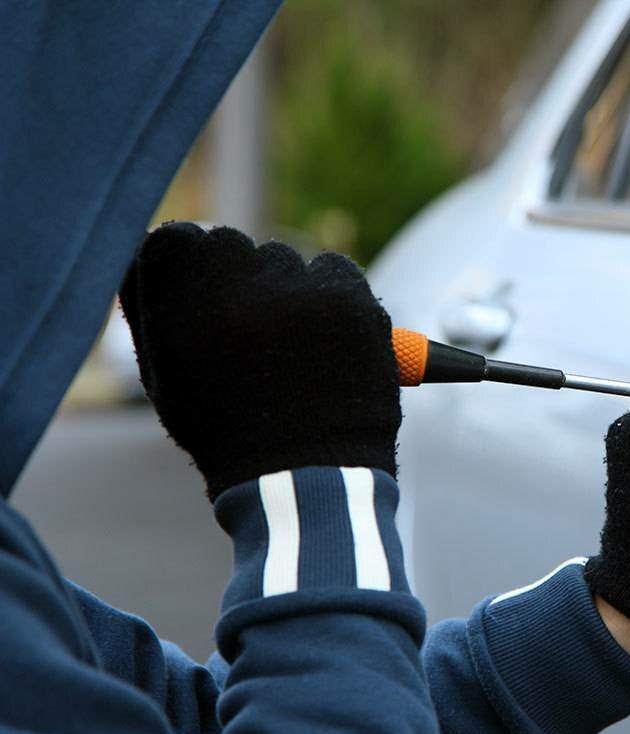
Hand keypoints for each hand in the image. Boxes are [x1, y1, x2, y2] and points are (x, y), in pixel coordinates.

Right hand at [119, 222, 400, 497]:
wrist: (306, 479)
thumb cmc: (229, 434)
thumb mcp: (169, 378)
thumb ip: (157, 309)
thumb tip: (164, 252)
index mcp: (183, 305)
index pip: (175, 240)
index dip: (189, 268)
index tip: (204, 297)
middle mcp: (240, 288)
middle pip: (232, 246)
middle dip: (239, 281)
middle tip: (254, 338)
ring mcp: (301, 291)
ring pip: (286, 260)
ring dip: (287, 291)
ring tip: (294, 353)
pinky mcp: (352, 300)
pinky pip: (336, 270)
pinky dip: (334, 296)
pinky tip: (328, 343)